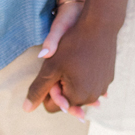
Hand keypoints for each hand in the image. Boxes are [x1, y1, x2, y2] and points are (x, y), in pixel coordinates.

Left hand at [36, 1, 94, 119]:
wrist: (100, 24)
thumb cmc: (73, 44)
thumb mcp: (51, 66)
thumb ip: (38, 90)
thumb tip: (26, 110)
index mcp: (77, 97)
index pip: (52, 106)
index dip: (48, 89)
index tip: (52, 71)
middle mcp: (93, 97)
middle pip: (67, 100)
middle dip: (61, 86)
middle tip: (62, 65)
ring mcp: (103, 87)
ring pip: (79, 92)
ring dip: (74, 82)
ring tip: (73, 62)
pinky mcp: (109, 77)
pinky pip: (92, 83)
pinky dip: (86, 77)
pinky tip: (84, 61)